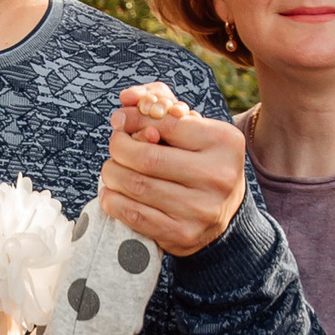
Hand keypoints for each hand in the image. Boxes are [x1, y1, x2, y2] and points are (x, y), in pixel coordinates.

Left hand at [99, 85, 244, 256]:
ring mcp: (201, 209)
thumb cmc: (200, 161)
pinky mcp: (183, 234)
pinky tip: (110, 194)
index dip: (134, 119)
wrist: (223, 211)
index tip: (120, 121)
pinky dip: (114, 202)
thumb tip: (127, 99)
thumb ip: (161, 108)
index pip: (166, 123)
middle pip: (146, 157)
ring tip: (111, 170)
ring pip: (136, 186)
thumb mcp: (193, 129)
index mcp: (223, 142)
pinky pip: (135, 216)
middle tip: (115, 147)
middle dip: (119, 148)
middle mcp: (217, 176)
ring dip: (112, 175)